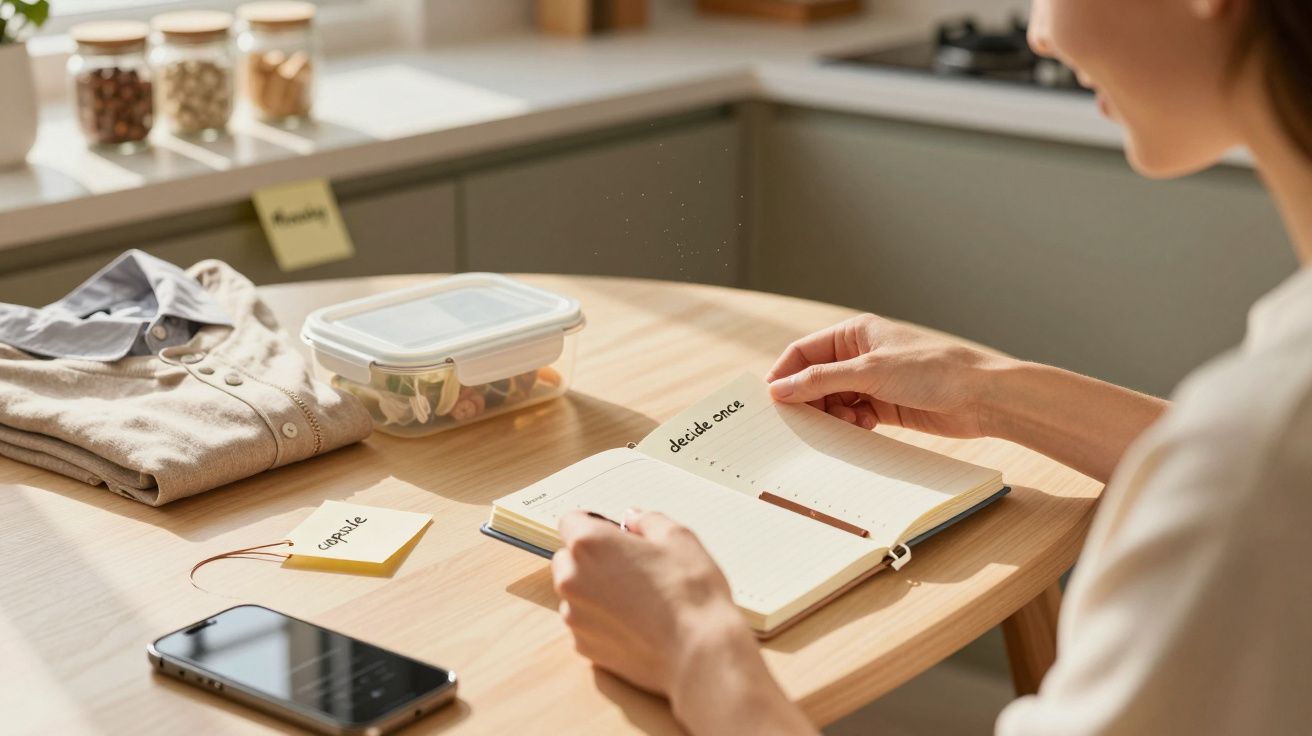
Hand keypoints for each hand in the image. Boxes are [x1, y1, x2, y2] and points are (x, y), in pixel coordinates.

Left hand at [551, 509, 747, 694]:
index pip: (570, 521)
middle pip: (567, 558)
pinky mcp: (583, 646)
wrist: (699, 652)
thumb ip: (647, 520)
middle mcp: (572, 578)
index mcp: (590, 544)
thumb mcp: (678, 538)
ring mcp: (575, 616)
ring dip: (593, 590)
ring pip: (574, 593)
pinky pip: (584, 623)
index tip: (613, 536)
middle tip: (628, 567)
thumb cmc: (690, 592)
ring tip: (635, 599)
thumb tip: (633, 519)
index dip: (593, 525)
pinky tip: (634, 623)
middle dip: (589, 558)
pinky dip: (600, 620)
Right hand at [766, 313, 1010, 438]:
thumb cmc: (933, 370)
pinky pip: (852, 417)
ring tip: (847, 423)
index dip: (784, 374)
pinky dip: (850, 425)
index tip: (770, 400)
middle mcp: (860, 355)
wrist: (981, 397)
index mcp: (854, 333)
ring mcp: (872, 382)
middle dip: (808, 400)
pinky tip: (862, 428)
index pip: (804, 352)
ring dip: (831, 415)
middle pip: (815, 379)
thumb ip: (821, 380)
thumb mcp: (870, 371)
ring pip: (832, 400)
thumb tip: (779, 389)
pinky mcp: (884, 406)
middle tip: (803, 422)